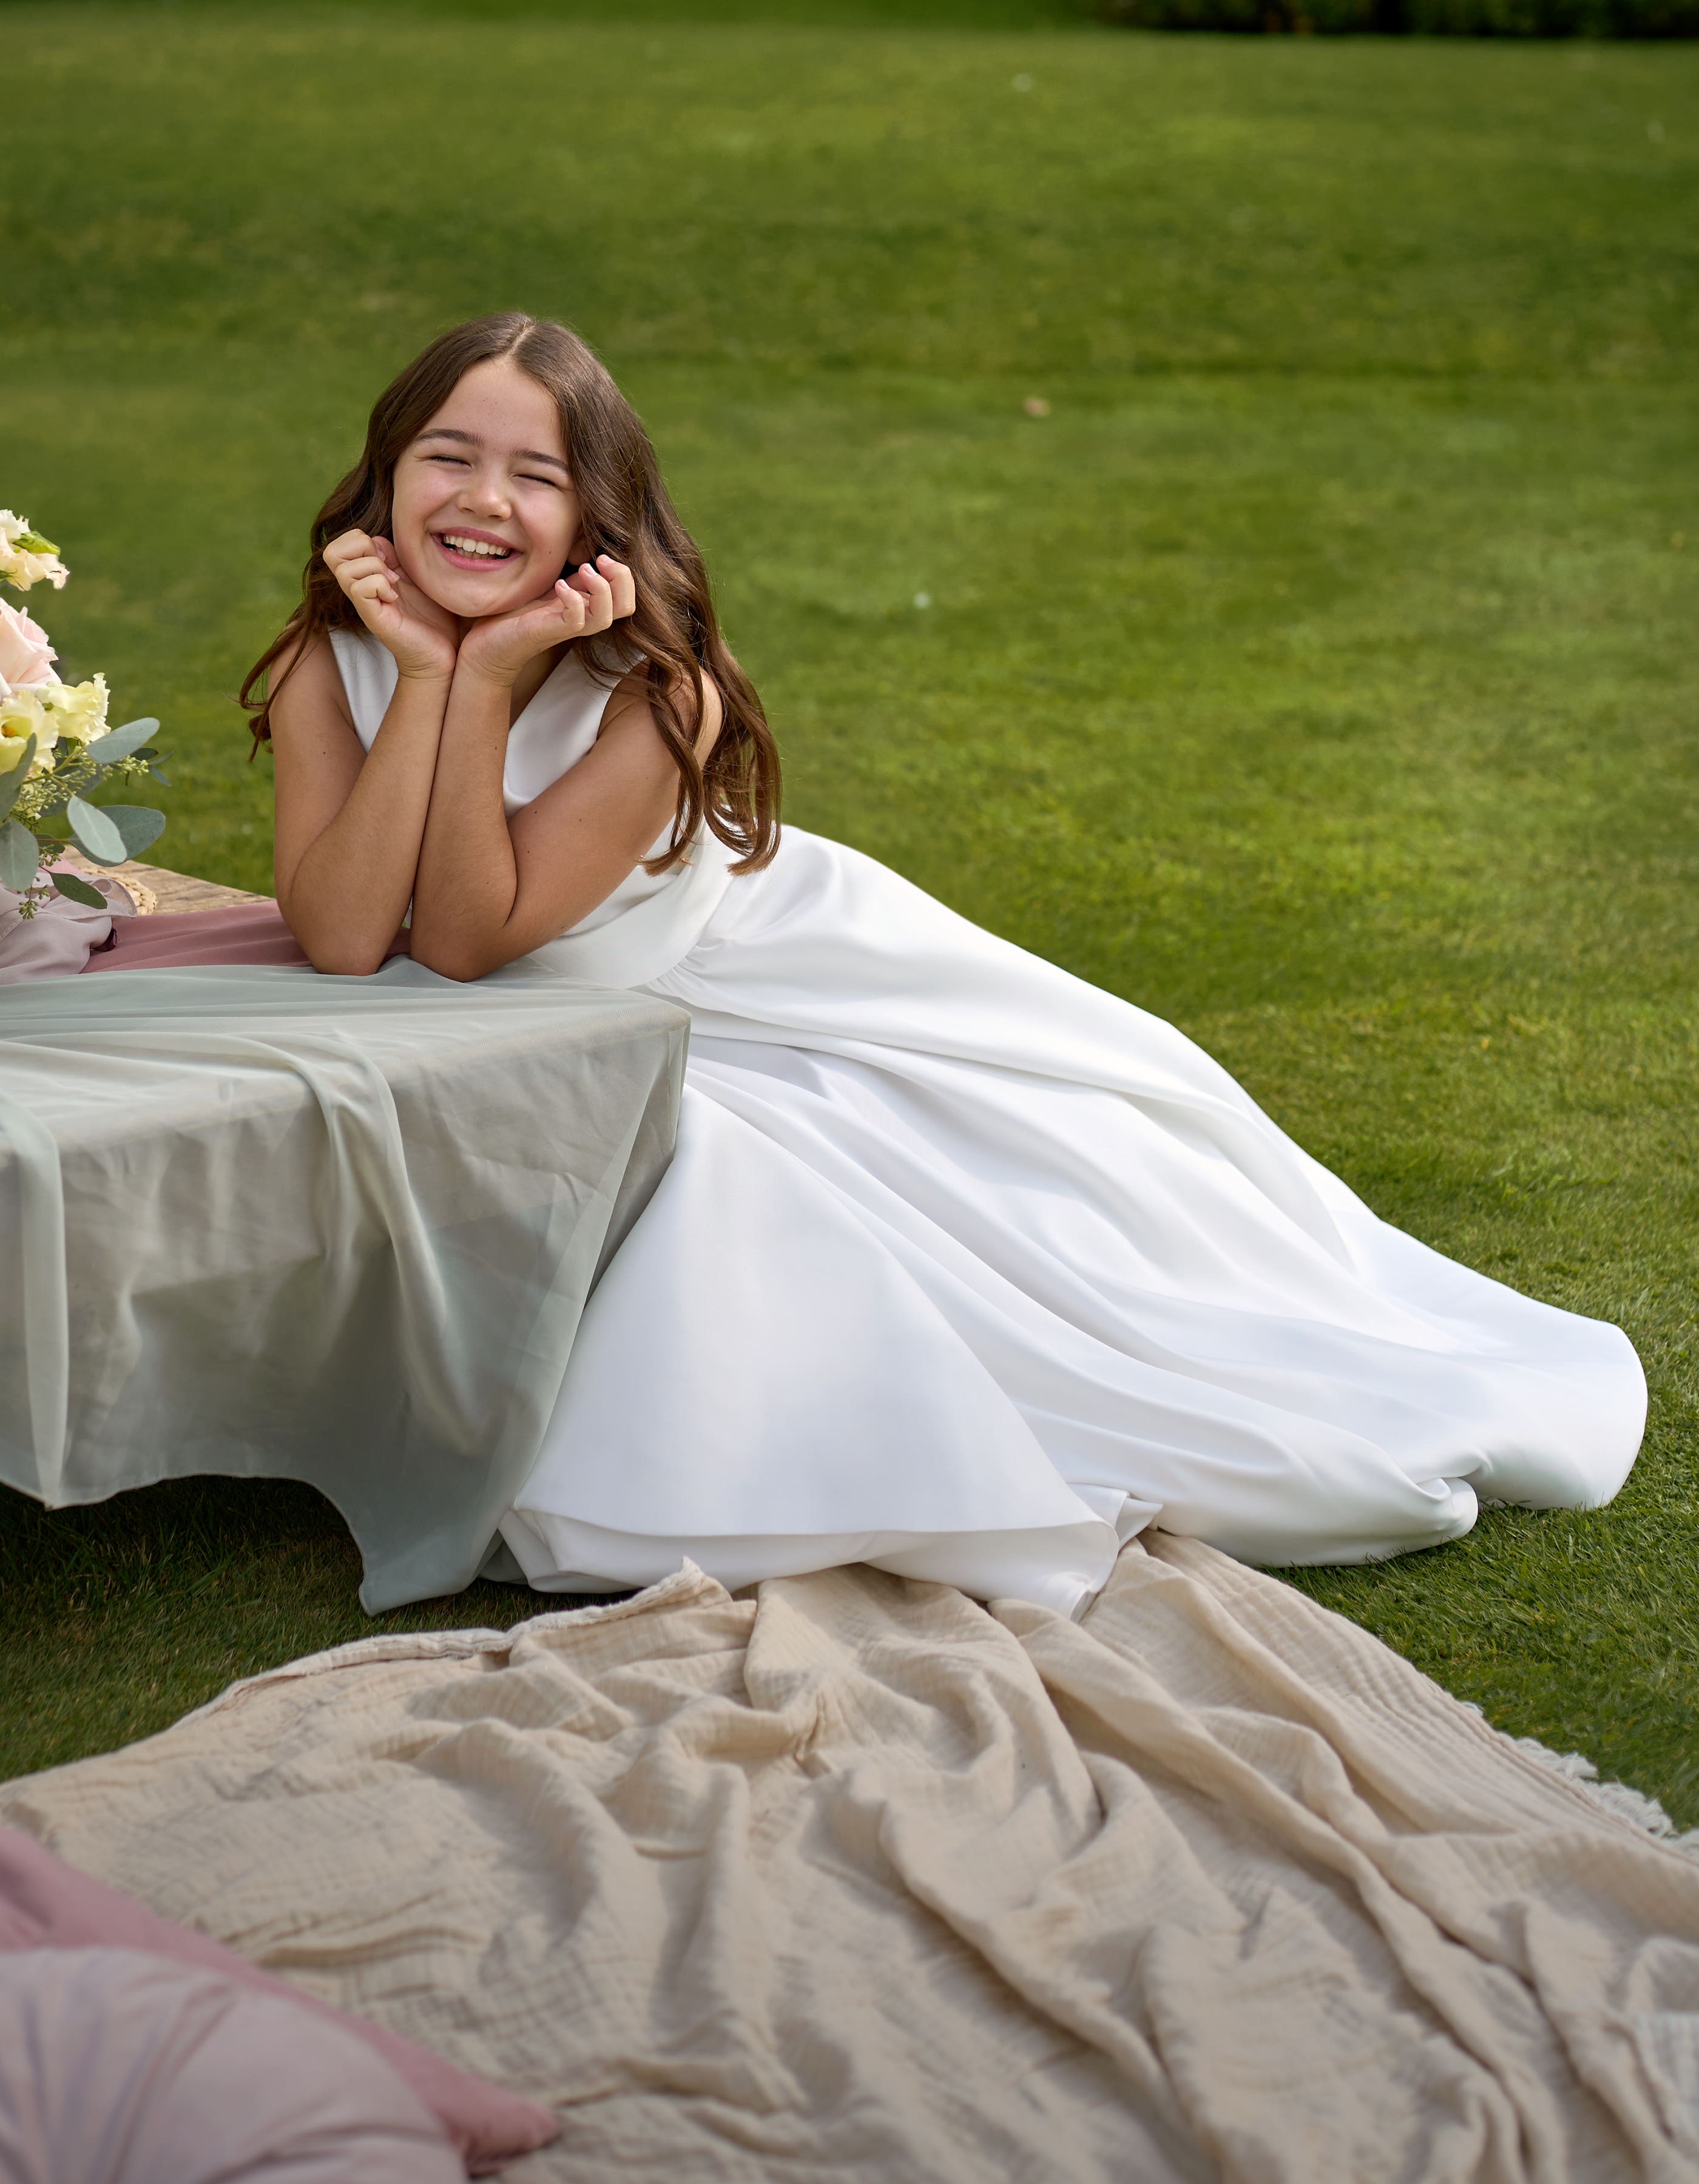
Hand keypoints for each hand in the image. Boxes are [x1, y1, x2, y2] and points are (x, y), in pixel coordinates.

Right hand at [323, 530, 460, 682]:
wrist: (441, 655)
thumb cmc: (431, 616)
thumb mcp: (414, 576)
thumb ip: (395, 556)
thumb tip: (377, 541)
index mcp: (366, 576)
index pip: (341, 544)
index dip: (363, 540)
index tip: (389, 558)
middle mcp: (359, 589)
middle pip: (331, 552)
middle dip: (362, 549)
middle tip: (388, 567)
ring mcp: (363, 604)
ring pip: (344, 569)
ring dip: (374, 569)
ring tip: (393, 584)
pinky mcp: (372, 618)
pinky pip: (359, 588)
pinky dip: (379, 585)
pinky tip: (394, 597)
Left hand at [454, 555, 636, 687]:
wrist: (488, 645)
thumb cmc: (515, 615)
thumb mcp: (548, 588)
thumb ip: (571, 578)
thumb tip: (588, 556)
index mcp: (586, 607)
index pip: (624, 595)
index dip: (622, 573)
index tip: (601, 556)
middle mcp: (583, 619)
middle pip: (626, 606)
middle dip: (622, 578)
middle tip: (601, 560)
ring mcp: (568, 627)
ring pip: (606, 616)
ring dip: (601, 588)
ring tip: (584, 569)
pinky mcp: (551, 632)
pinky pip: (576, 620)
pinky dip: (573, 599)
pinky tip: (559, 585)